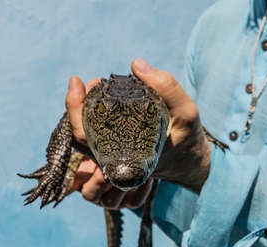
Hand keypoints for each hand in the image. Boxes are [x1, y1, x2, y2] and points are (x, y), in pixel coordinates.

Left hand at [65, 58, 210, 207]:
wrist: (192, 163)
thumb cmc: (189, 138)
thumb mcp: (186, 111)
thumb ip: (167, 87)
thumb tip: (136, 65)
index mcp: (124, 158)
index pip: (85, 137)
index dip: (74, 107)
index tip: (77, 81)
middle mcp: (115, 162)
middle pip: (79, 137)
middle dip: (75, 105)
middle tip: (92, 82)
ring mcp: (114, 159)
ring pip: (85, 139)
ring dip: (83, 111)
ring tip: (97, 87)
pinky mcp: (118, 154)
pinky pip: (95, 137)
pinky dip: (92, 117)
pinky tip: (101, 100)